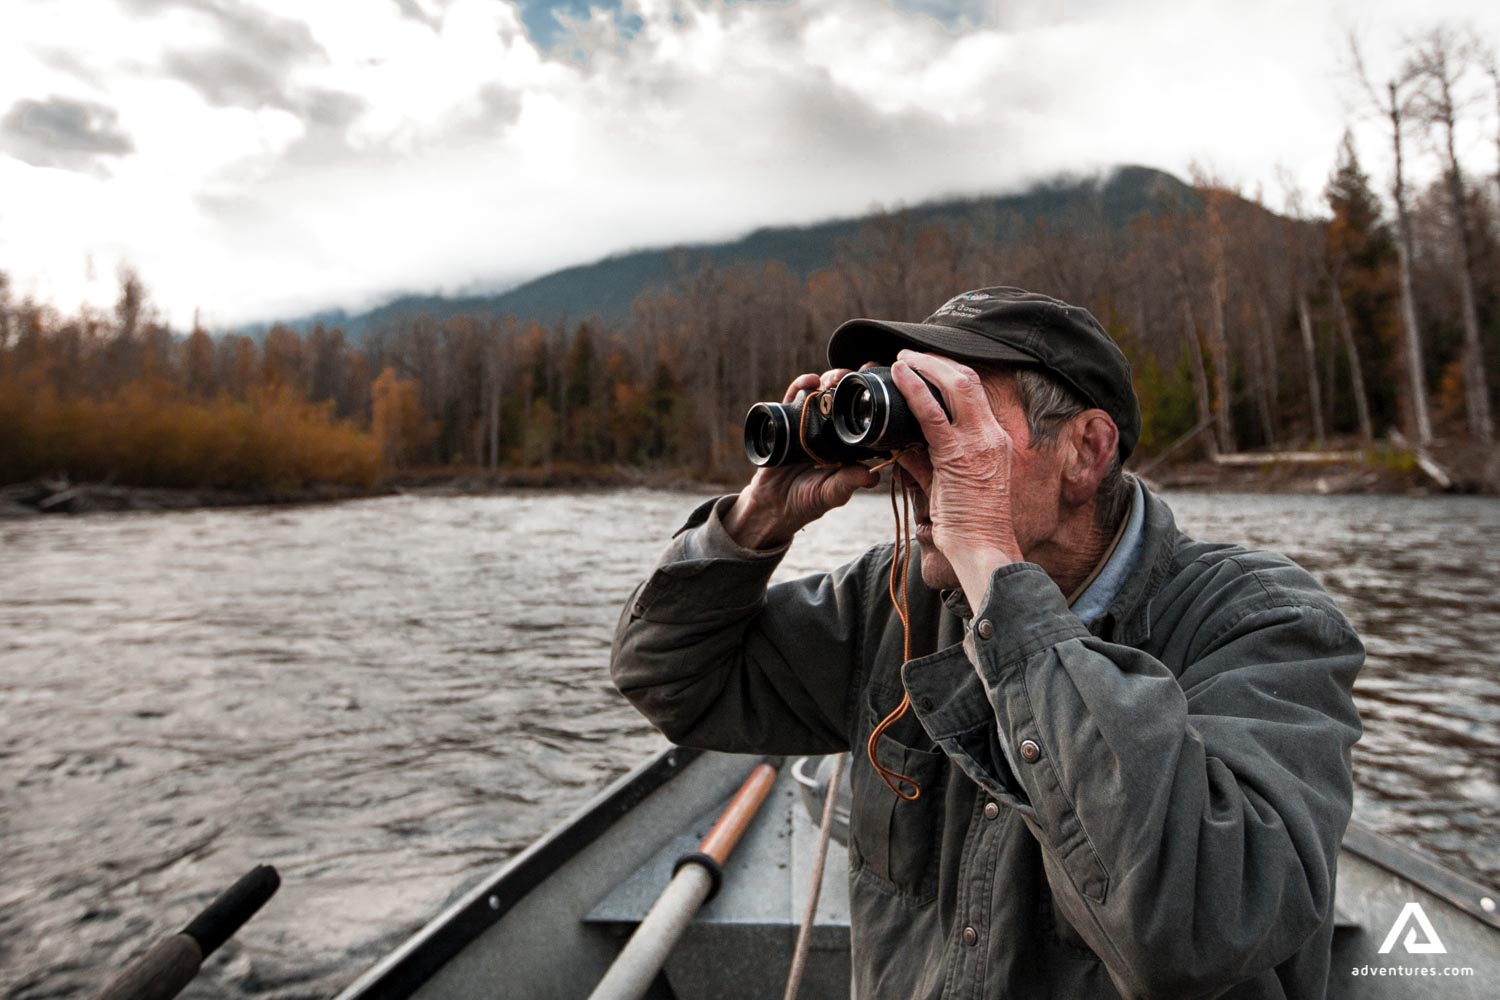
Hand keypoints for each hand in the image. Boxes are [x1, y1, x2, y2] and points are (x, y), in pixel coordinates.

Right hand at [723, 369, 879, 548]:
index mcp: (847, 446)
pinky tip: (810, 380)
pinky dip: (800, 385)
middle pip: (844, 399)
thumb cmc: (806, 502)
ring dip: (830, 379)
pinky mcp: (786, 421)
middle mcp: (830, 431)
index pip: (864, 418)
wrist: (771, 505)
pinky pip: (793, 398)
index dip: (872, 401)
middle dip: (852, 383)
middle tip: (859, 375)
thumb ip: (849, 482)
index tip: (884, 387)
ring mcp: (808, 424)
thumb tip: (873, 475)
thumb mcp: (831, 493)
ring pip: (822, 394)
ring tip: (836, 377)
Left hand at [890, 350, 1021, 603]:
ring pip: (955, 385)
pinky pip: (932, 413)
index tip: (925, 365)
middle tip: (908, 355)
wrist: (983, 548)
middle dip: (936, 361)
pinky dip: (914, 389)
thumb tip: (901, 448)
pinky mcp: (956, 455)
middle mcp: (991, 435)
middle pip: (968, 379)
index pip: (976, 392)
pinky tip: (899, 376)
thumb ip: (926, 462)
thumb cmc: (969, 524)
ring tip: (900, 359)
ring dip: (924, 366)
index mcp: (995, 440)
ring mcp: (977, 443)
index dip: (949, 372)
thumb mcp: (948, 485)